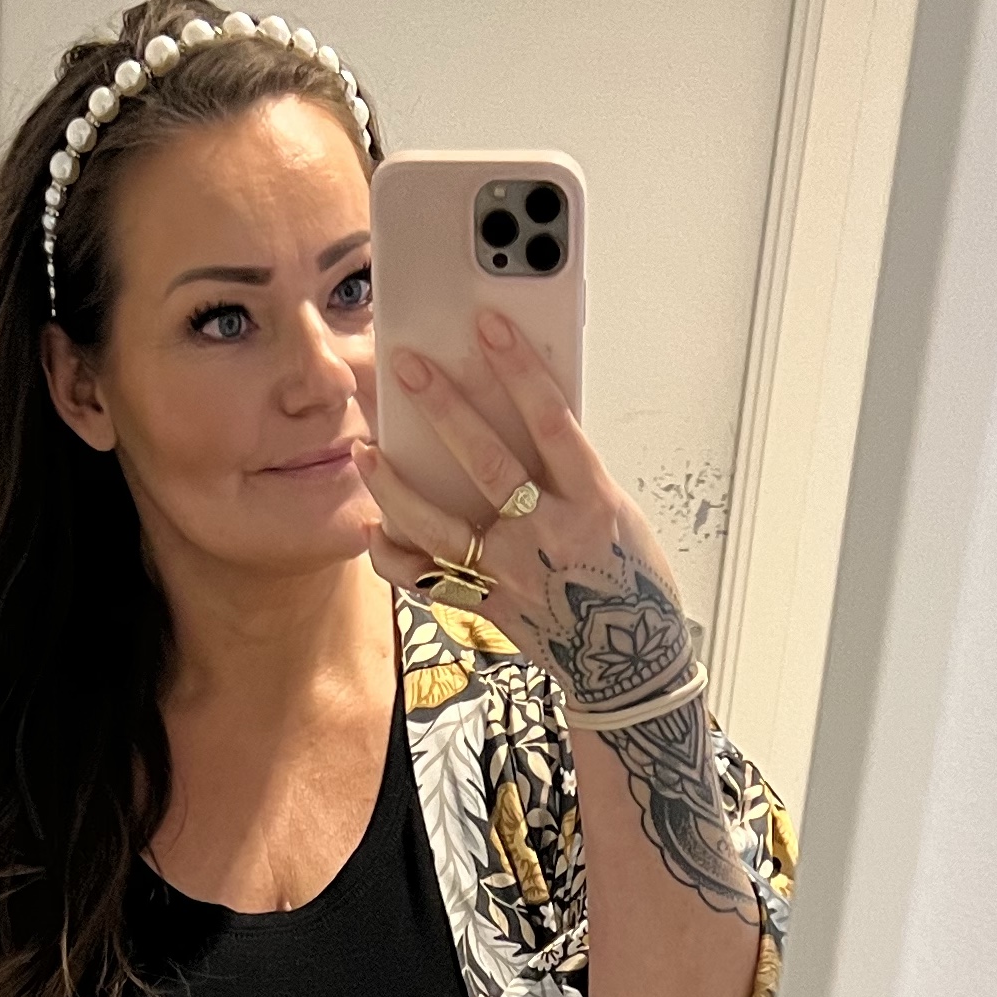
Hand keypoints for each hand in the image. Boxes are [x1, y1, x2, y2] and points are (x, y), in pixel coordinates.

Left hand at [354, 310, 700, 723]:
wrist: (630, 667)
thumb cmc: (629, 582)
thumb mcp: (618, 514)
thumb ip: (572, 473)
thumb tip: (524, 420)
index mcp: (592, 503)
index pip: (552, 422)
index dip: (519, 370)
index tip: (490, 329)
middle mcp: (548, 537)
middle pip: (487, 462)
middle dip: (443, 409)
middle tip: (407, 368)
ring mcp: (512, 575)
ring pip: (441, 525)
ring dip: (396, 486)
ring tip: (366, 450)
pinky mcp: (487, 609)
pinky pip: (428, 581)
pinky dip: (394, 557)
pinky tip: (372, 528)